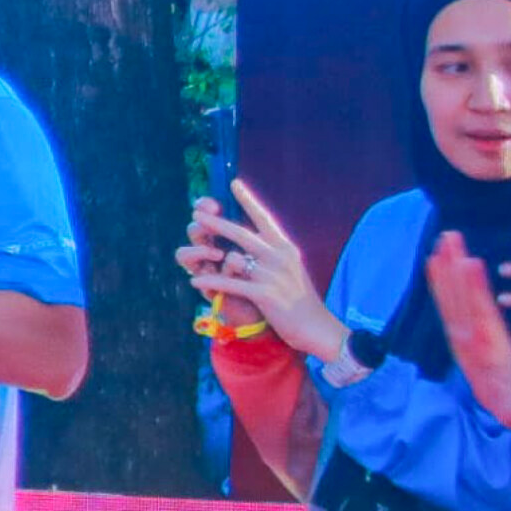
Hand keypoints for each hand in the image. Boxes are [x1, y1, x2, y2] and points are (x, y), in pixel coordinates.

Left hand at [180, 181, 347, 364]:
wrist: (317, 327)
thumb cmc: (299, 299)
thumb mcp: (290, 269)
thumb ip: (272, 254)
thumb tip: (252, 242)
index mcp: (285, 248)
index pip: (264, 218)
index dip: (248, 200)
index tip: (234, 183)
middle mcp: (279, 257)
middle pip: (242, 234)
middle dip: (217, 223)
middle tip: (197, 213)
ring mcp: (272, 275)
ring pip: (234, 258)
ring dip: (211, 259)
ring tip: (193, 258)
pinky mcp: (265, 294)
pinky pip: (231, 284)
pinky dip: (211, 281)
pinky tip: (195, 280)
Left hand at [424, 230, 510, 434]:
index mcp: (489, 359)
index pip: (481, 321)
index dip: (475, 293)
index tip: (471, 263)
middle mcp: (469, 347)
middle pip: (460, 305)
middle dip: (454, 271)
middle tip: (449, 238)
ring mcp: (462, 340)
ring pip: (452, 301)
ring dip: (446, 270)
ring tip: (443, 239)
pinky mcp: (463, 334)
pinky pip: (452, 304)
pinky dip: (445, 282)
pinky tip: (440, 259)